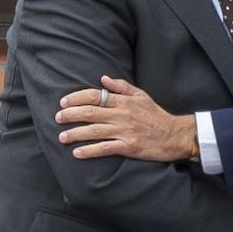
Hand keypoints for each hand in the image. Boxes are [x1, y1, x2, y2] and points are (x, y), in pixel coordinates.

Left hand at [56, 76, 195, 161]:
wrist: (175, 135)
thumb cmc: (157, 115)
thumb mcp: (141, 96)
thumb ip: (121, 86)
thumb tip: (102, 78)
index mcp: (123, 101)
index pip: (94, 95)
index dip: (76, 98)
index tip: (63, 103)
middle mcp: (122, 115)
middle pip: (90, 112)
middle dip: (70, 115)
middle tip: (57, 119)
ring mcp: (124, 131)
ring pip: (94, 131)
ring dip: (75, 134)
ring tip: (62, 137)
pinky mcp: (128, 147)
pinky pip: (105, 148)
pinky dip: (90, 151)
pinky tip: (78, 153)